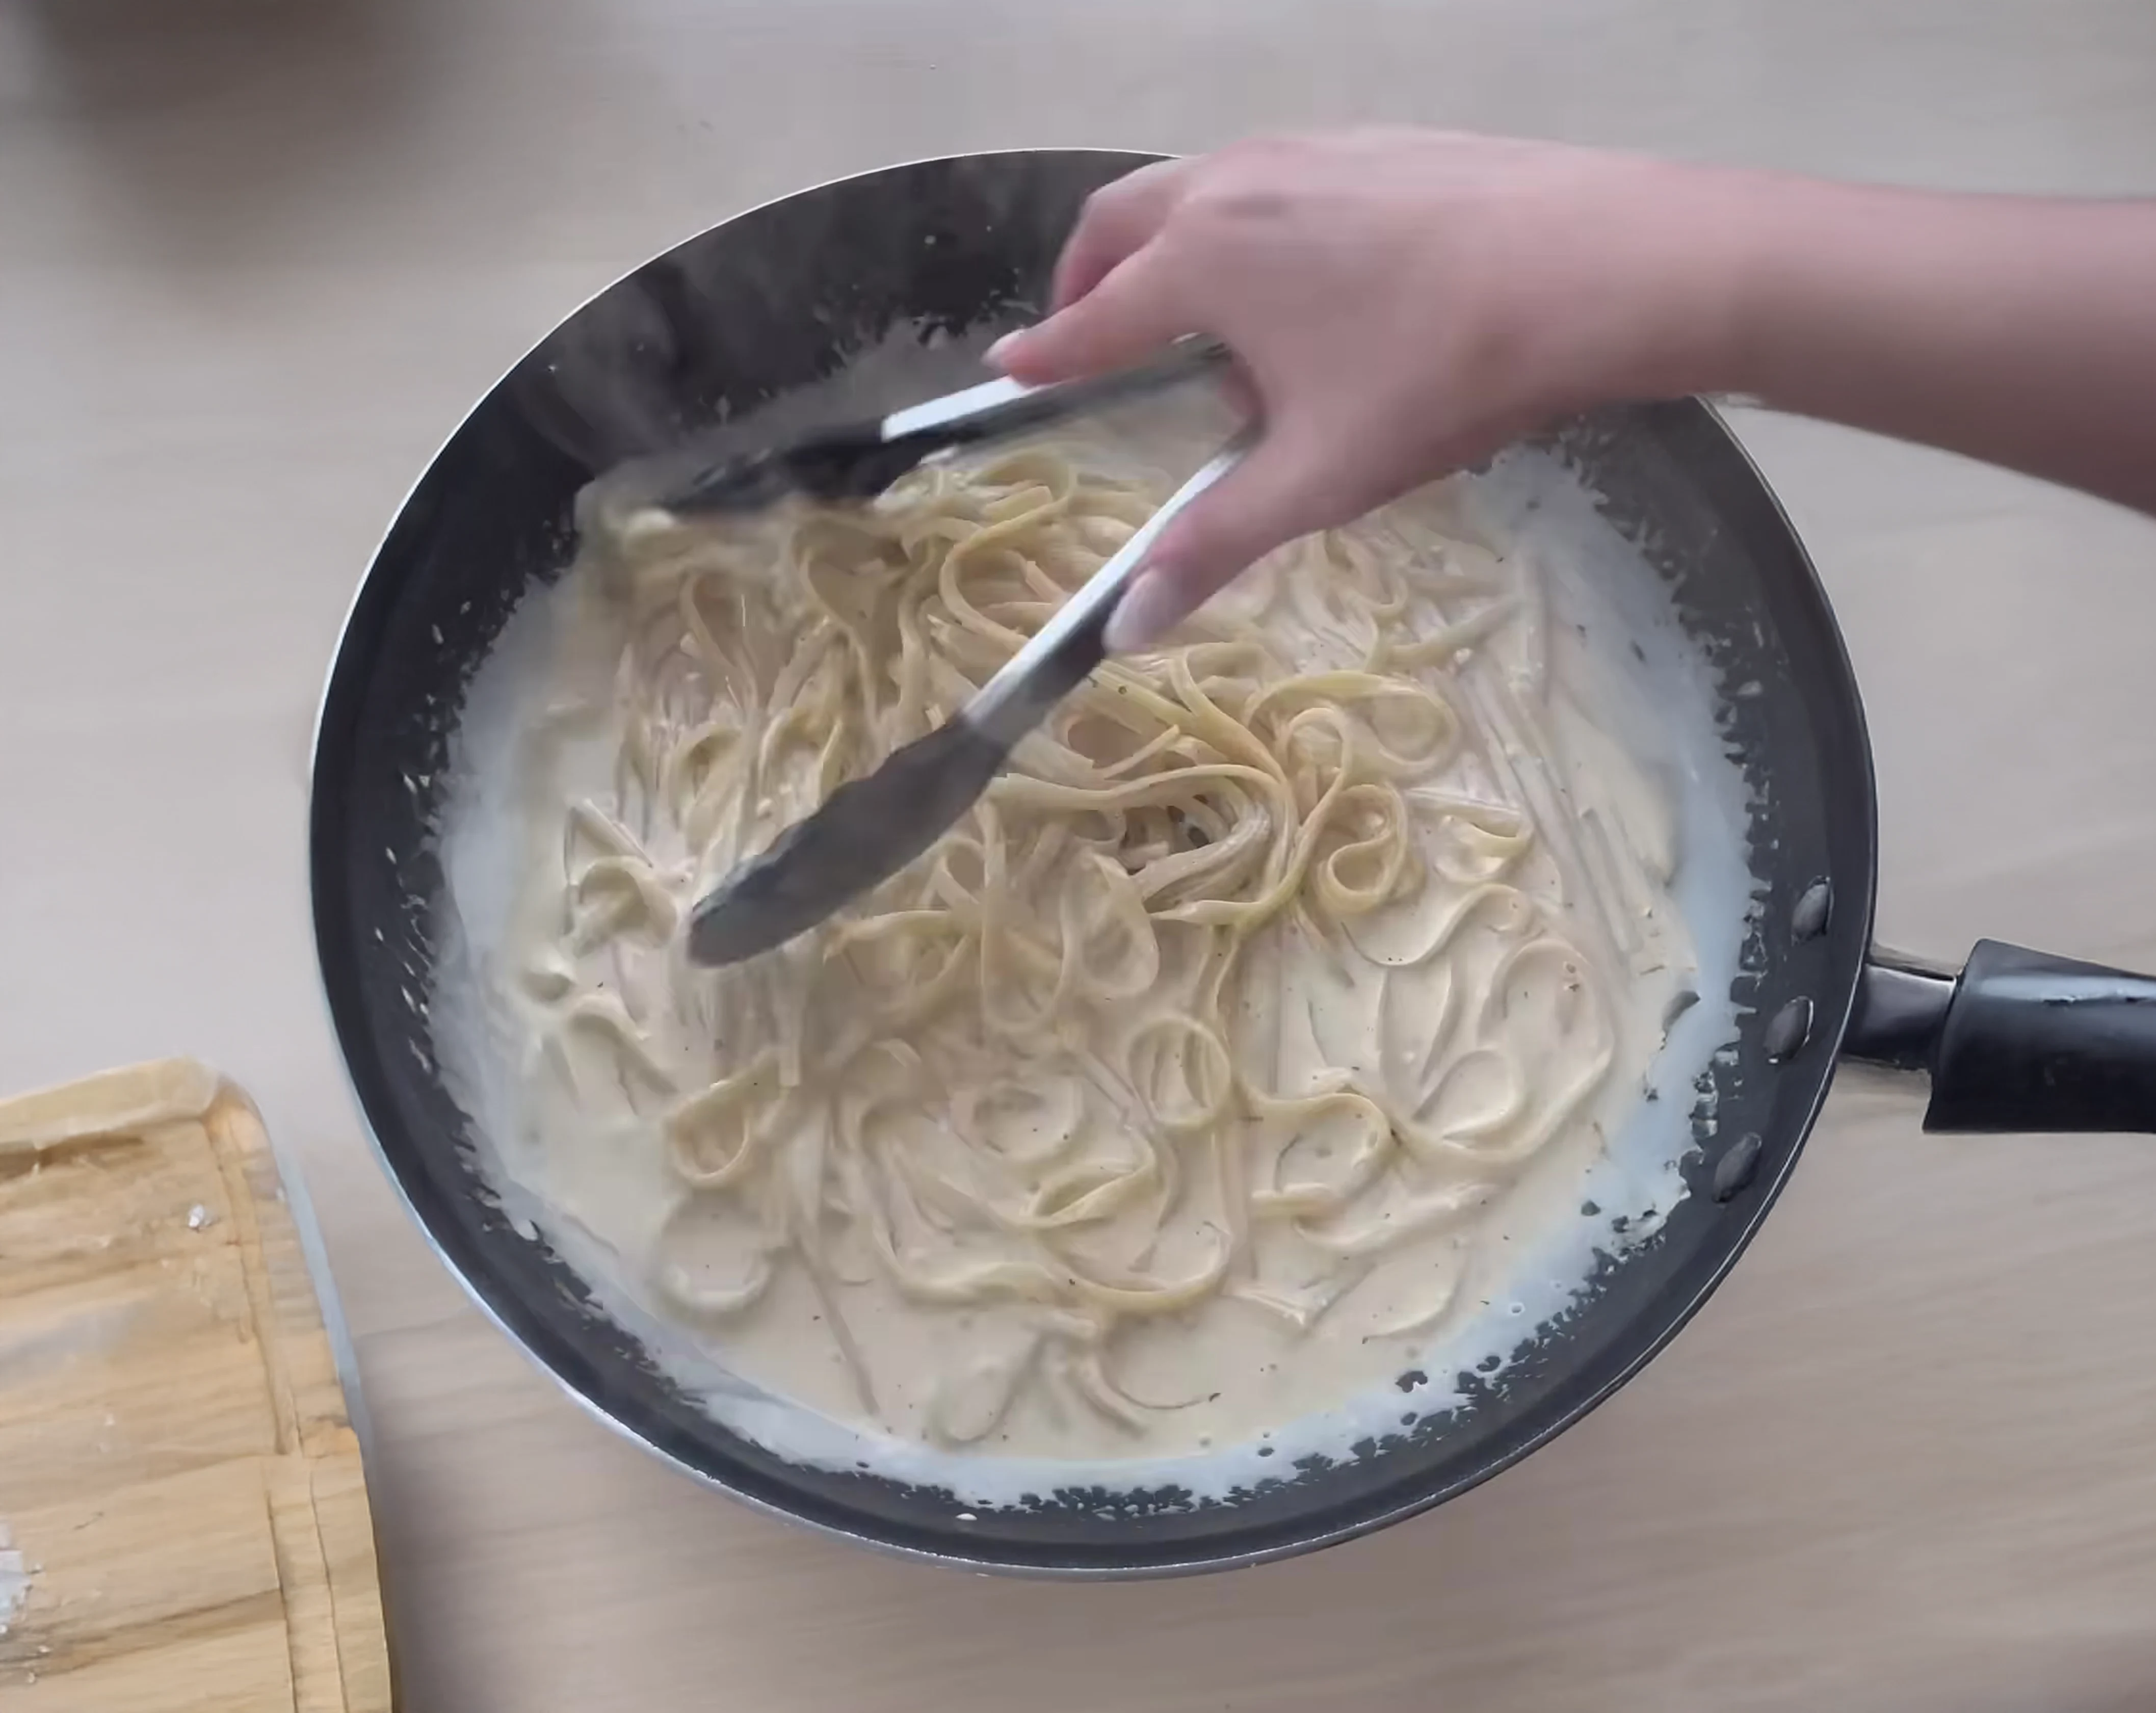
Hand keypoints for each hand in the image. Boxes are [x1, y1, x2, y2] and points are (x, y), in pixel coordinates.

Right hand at [992, 130, 1737, 647]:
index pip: (1094, 318)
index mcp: (1203, 259)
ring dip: (1162, 242)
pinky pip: (1270, 175)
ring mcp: (1308, 148)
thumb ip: (1215, 543)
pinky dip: (1238, 221)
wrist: (1600, 266)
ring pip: (1196, 185)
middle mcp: (1235, 182)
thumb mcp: (1319, 474)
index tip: (1009, 367)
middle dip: (1085, 277)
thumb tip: (1124, 629)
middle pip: (1122, 221)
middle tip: (1080, 331)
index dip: (1048, 353)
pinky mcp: (1375, 141)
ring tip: (1186, 310)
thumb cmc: (1442, 372)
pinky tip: (1298, 281)